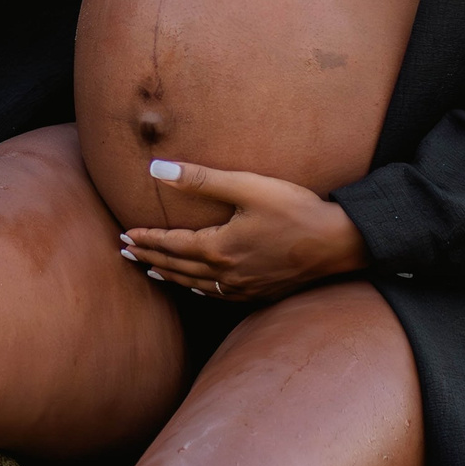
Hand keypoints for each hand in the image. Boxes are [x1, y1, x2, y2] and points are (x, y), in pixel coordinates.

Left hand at [120, 159, 368, 302]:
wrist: (338, 243)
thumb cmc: (295, 209)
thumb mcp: (247, 186)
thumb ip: (201, 179)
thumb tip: (157, 170)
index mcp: (219, 248)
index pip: (172, 245)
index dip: (147, 241)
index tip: (126, 236)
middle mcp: (227, 274)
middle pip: (178, 268)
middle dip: (150, 259)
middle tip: (127, 254)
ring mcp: (244, 288)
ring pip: (196, 285)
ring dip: (171, 276)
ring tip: (151, 271)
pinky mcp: (260, 293)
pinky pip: (219, 295)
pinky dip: (199, 289)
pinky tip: (197, 287)